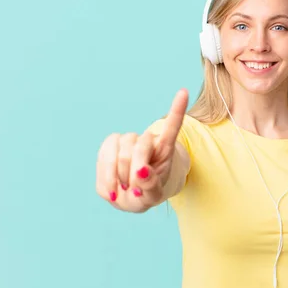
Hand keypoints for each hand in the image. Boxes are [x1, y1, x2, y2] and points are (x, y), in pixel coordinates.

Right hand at [96, 89, 188, 211]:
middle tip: (136, 192)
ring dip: (119, 176)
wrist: (131, 196)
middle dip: (134, 174)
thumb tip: (141, 171)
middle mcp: (146, 139)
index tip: (183, 92)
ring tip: (125, 190)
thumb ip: (151, 187)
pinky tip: (112, 191)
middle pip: (138, 148)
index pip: (171, 127)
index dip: (176, 110)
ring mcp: (126, 141)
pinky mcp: (109, 147)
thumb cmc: (147, 193)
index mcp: (164, 148)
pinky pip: (104, 156)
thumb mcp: (154, 196)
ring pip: (118, 153)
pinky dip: (106, 177)